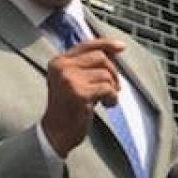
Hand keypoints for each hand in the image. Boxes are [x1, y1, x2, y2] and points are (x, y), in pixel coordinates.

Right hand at [42, 38, 124, 156]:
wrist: (56, 132)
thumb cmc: (68, 108)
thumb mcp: (73, 81)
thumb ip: (87, 66)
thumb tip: (113, 51)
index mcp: (58, 62)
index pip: (86, 45)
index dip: (106, 44)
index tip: (121, 47)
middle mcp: (62, 68)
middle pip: (100, 58)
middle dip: (113, 72)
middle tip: (113, 88)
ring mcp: (69, 80)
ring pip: (106, 74)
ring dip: (112, 88)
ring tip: (106, 100)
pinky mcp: (79, 93)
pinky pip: (107, 88)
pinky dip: (112, 98)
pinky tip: (107, 105)